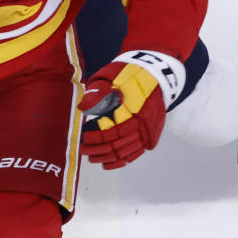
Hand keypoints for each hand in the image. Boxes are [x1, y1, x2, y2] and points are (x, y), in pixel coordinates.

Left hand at [78, 50, 184, 169]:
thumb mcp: (112, 75)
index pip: (113, 130)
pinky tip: (108, 164)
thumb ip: (99, 91)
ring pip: (126, 151)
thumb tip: (84, 107)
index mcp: (133, 107)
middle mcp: (142, 122)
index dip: (97, 137)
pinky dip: (122, 161)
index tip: (84, 138)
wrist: (154, 73)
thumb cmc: (128, 73)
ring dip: (108, 157)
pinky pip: (136, 152)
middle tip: (84, 151)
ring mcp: (148, 129)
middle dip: (98, 150)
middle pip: (118, 144)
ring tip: (92, 158)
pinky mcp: (151, 134)